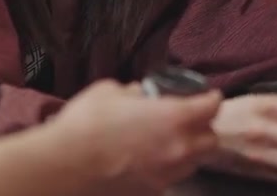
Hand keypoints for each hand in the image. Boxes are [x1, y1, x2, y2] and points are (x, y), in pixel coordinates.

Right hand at [50, 79, 222, 194]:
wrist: (64, 166)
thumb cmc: (87, 122)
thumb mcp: (109, 91)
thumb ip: (132, 92)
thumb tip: (138, 95)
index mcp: (174, 117)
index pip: (212, 107)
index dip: (211, 98)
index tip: (207, 96)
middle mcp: (179, 148)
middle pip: (211, 141)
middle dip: (204, 129)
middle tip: (188, 121)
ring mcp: (167, 175)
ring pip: (193, 164)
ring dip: (188, 152)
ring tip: (167, 143)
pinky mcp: (152, 192)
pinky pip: (169, 179)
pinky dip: (165, 170)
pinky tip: (145, 162)